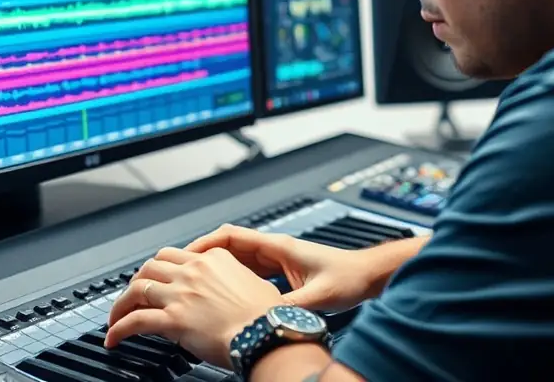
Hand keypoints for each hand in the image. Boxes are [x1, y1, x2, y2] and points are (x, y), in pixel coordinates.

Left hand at [105, 246, 284, 367]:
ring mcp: (181, 293)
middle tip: (134, 295)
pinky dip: (119, 328)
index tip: (158, 280)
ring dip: (122, 304)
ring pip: (136, 289)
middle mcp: (194, 271)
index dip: (162, 269)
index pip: (176, 256)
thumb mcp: (253, 284)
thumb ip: (232, 281)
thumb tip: (225, 292)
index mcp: (213, 259)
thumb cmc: (267, 316)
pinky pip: (135, 321)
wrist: (267, 334)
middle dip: (138, 280)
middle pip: (151, 266)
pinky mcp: (173, 318)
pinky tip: (113, 338)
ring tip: (116, 317)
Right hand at [184, 223, 398, 311]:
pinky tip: (228, 294)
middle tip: (183, 270)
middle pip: (230, 246)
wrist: (369, 275)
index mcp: (279, 246)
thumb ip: (289, 305)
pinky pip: (251, 271)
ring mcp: (279, 259)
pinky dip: (235, 279)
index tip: (187, 254)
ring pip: (239, 259)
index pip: (232, 236)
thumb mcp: (317, 296)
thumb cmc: (349, 277)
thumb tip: (265, 317)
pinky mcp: (284, 271)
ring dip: (218, 268)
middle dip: (205, 256)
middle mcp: (276, 249)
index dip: (206, 243)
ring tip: (198, 283)